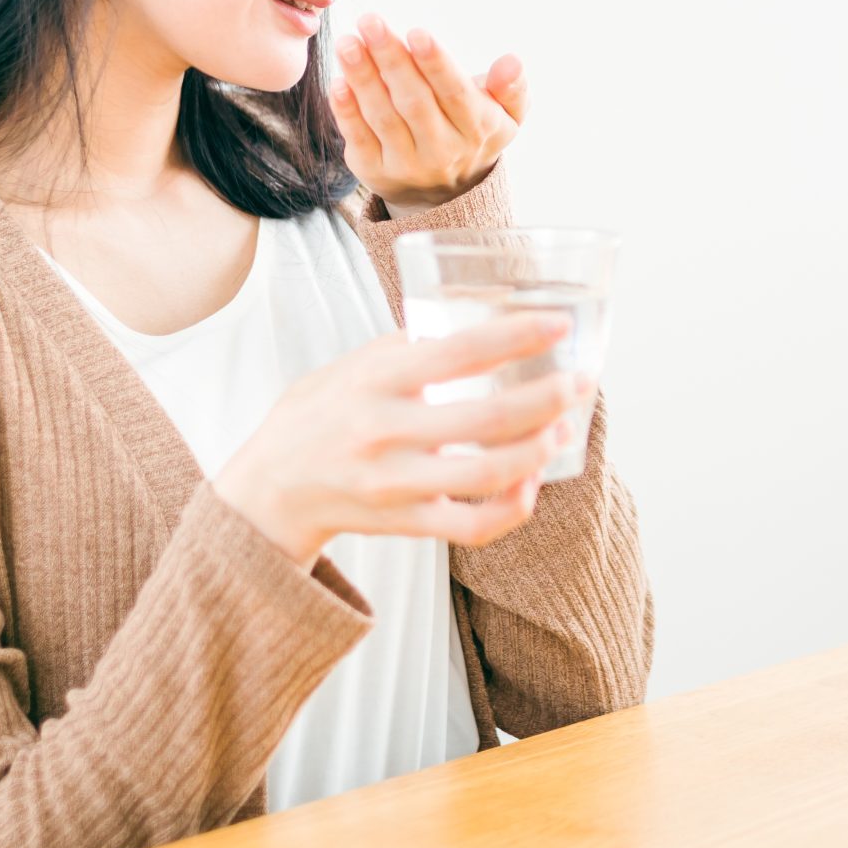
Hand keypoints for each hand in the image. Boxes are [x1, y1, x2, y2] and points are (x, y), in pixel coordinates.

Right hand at [211, 310, 594, 567]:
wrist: (268, 489)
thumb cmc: (319, 415)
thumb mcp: (352, 366)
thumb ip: (407, 350)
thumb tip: (479, 323)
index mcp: (375, 380)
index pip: (459, 352)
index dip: (516, 336)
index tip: (558, 325)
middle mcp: (385, 432)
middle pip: (488, 417)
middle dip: (547, 399)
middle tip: (579, 383)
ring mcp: (396, 483)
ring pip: (489, 474)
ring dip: (539, 450)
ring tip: (562, 429)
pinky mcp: (404, 524)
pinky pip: (472, 525)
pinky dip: (512, 508)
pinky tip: (531, 484)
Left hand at [328, 14, 527, 213]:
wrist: (447, 194)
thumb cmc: (474, 132)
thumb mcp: (506, 115)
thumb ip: (513, 88)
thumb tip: (511, 62)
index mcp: (478, 129)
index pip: (455, 93)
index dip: (435, 63)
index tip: (415, 32)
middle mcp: (444, 151)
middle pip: (414, 101)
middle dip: (390, 59)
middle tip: (370, 21)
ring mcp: (408, 165)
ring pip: (383, 117)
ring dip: (363, 78)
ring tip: (348, 42)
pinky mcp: (376, 172)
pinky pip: (359, 139)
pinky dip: (347, 112)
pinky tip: (338, 82)